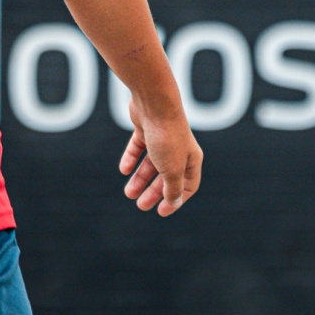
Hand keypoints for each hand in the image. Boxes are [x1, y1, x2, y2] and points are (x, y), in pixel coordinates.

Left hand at [119, 95, 202, 215]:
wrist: (154, 103)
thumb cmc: (167, 137)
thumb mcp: (171, 169)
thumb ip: (172, 187)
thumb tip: (172, 202)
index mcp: (191, 159)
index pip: (188, 186)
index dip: (176, 200)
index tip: (160, 211)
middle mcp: (178, 150)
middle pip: (166, 177)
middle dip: (154, 192)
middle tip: (140, 206)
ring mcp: (162, 139)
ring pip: (150, 164)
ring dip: (140, 179)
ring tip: (128, 193)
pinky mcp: (146, 129)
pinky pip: (138, 148)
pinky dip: (131, 159)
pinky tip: (124, 169)